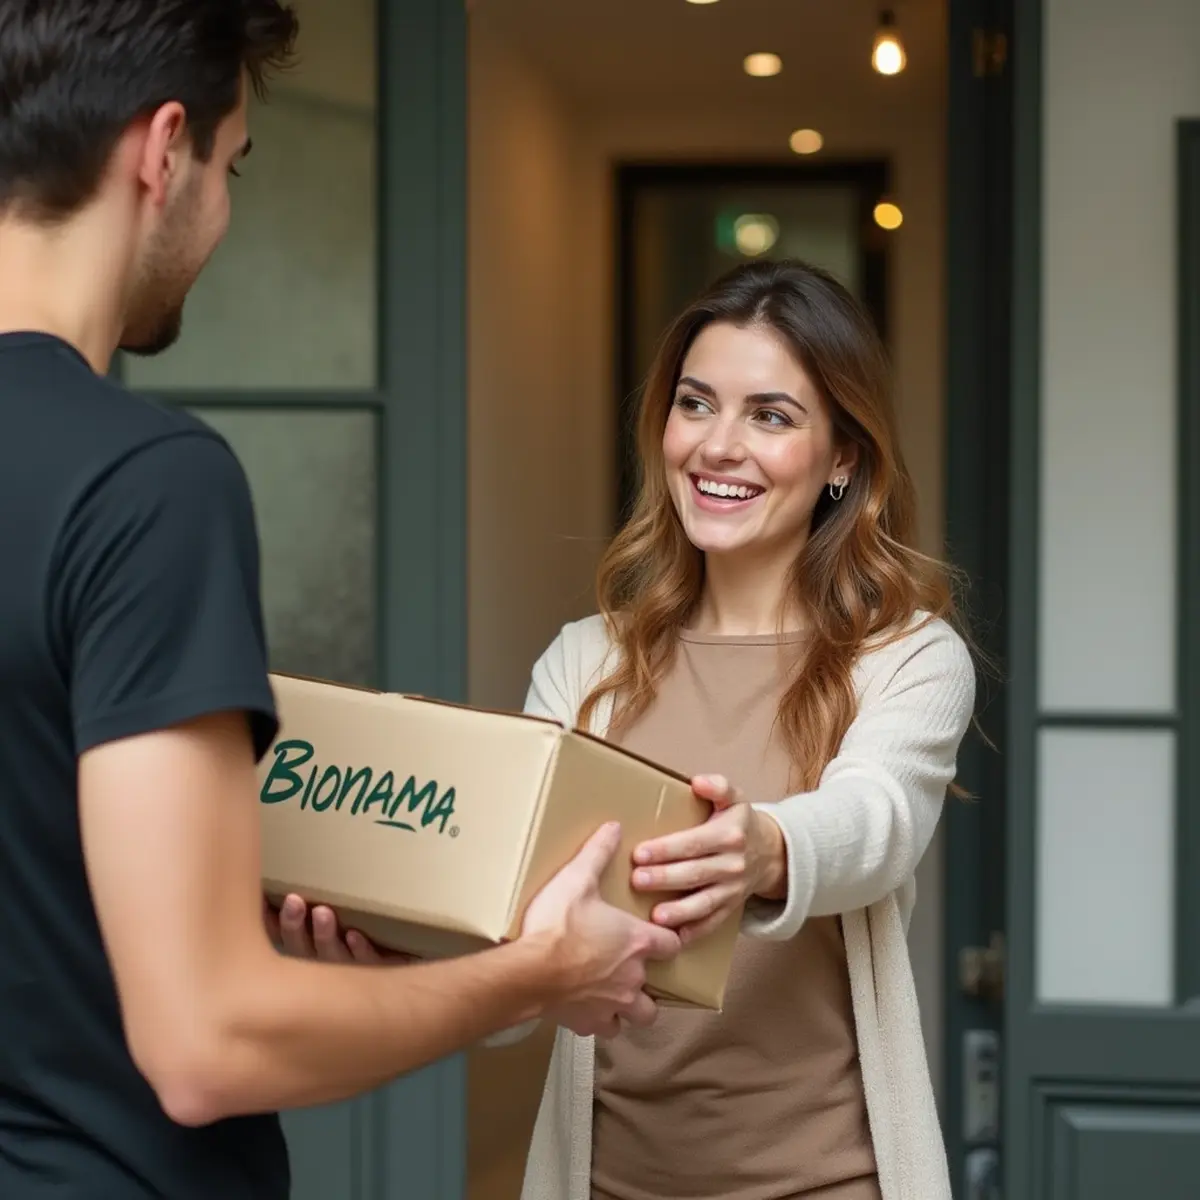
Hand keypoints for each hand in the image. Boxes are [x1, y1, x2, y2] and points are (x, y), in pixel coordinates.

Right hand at [263, 895, 415, 965]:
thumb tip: (297, 841)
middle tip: (294, 900)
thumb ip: (321, 883)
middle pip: (299, 946)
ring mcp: (350, 967)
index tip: (260, 897)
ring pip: (330, 956)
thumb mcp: (344, 897)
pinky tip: (355, 936)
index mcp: (309, 941)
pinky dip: (360, 950)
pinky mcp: (381, 969)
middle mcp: (323, 957)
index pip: (278, 933)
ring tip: (323, 912)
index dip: (267, 919)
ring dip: (324, 935)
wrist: (415, 948)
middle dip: (293, 925)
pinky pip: (367, 963)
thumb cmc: (371, 917)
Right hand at [522, 822, 681, 1038]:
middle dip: (651, 984)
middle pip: (659, 991)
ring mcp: (612, 1004)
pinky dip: (600, 1021)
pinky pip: (604, 1029)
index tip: (659, 935)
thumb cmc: (556, 926)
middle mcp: (632, 977)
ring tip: (615, 994)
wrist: (528, 971)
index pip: (672, 944)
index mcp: (636, 942)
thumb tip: (614, 828)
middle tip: (633, 970)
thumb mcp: (576, 879)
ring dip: (631, 1008)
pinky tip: (587, 1007)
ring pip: (637, 1016)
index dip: (667, 938)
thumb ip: (597, 853)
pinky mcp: (588, 1022)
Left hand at [630, 774, 786, 943]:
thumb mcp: (735, 797)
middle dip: (665, 878)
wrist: (770, 852)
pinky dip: (697, 931)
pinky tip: (677, 938)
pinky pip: (714, 922)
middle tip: (637, 880)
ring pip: (704, 902)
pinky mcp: (731, 907)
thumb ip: (718, 787)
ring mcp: (732, 889)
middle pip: (695, 873)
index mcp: (729, 835)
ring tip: (655, 916)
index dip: (667, 848)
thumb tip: (698, 782)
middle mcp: (733, 864)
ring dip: (679, 911)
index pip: (694, 843)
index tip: (641, 852)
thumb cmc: (740, 822)